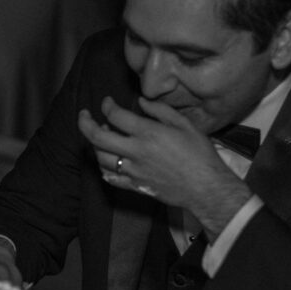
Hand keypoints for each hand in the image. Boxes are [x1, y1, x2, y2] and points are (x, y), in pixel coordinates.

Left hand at [78, 96, 251, 239]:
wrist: (206, 188)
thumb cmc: (199, 154)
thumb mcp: (185, 124)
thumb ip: (160, 111)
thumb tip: (141, 102)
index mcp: (148, 134)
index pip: (116, 116)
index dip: (107, 106)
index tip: (107, 102)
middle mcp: (136, 152)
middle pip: (98, 137)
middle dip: (85, 123)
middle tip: (84, 115)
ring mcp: (133, 171)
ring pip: (101, 158)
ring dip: (95, 145)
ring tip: (100, 136)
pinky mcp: (135, 186)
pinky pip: (110, 178)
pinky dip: (103, 167)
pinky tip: (106, 159)